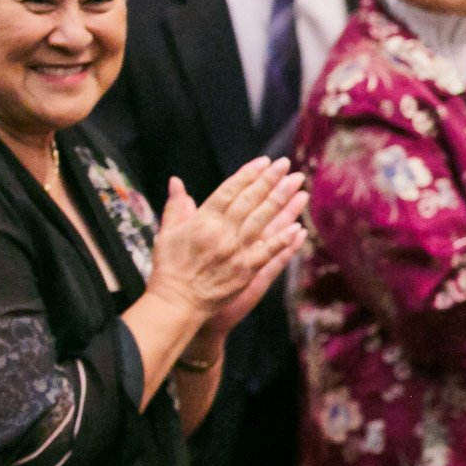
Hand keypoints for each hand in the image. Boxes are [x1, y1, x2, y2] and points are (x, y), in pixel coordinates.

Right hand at [147, 159, 307, 322]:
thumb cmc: (169, 268)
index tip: (265, 161)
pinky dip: (283, 240)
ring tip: (298, 185)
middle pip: (250, 202)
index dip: (248, 175)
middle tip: (287, 165)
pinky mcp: (246, 271)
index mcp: (202, 222)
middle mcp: (221, 233)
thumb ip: (176, 207)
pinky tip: (298, 227)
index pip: (229, 191)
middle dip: (270, 181)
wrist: (176, 303)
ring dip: (282, 202)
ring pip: (263, 221)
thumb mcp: (166, 234)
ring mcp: (236, 252)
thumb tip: (177, 181)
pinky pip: (269, 253)